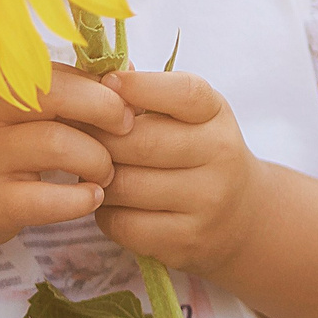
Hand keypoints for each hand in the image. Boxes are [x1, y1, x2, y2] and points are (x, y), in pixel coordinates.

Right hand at [0, 66, 132, 258]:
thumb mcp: (24, 108)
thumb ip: (72, 89)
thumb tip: (130, 70)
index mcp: (1, 80)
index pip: (64, 68)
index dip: (104, 85)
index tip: (127, 104)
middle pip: (57, 95)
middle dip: (105, 110)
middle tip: (125, 130)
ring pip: (58, 145)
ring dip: (97, 160)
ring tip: (105, 172)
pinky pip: (48, 199)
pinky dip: (81, 200)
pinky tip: (91, 197)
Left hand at [91, 71, 264, 275]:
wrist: (242, 215)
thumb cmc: (199, 151)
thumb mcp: (189, 114)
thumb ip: (147, 94)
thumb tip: (95, 76)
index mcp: (216, 114)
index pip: (183, 94)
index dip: (140, 86)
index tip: (108, 82)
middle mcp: (219, 156)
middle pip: (139, 143)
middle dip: (99, 136)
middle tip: (76, 132)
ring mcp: (206, 203)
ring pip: (124, 185)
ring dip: (95, 176)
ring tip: (90, 167)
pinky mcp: (186, 242)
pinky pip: (122, 224)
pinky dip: (103, 211)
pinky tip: (107, 200)